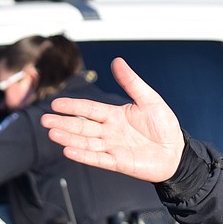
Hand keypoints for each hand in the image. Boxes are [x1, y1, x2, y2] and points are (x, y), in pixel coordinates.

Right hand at [41, 57, 184, 182]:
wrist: (178, 152)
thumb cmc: (165, 126)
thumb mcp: (150, 100)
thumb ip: (132, 83)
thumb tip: (117, 61)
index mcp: (115, 115)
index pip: (89, 109)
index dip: (73, 106)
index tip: (56, 104)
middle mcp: (110, 131)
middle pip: (82, 126)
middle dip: (64, 123)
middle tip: (45, 120)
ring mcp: (113, 147)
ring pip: (86, 142)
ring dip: (69, 138)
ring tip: (52, 133)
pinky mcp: (119, 162)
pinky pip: (98, 159)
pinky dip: (84, 155)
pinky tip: (69, 151)